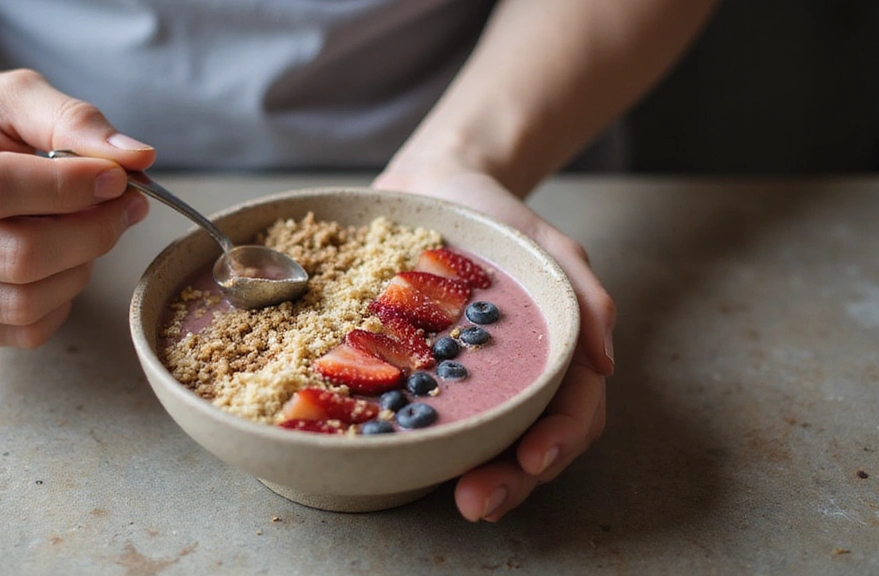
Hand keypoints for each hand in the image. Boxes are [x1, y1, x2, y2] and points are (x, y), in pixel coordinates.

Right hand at [0, 69, 155, 346]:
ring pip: (22, 304)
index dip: (70, 189)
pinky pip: (19, 333)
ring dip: (79, 270)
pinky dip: (60, 303)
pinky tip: (59, 265)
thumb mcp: (13, 97)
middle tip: (122, 209)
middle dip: (92, 234)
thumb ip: (75, 121)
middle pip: (17, 257)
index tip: (116, 179)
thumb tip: (138, 158)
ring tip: (86, 233)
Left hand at [372, 171, 615, 521]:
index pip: (573, 411)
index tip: (533, 458)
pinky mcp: (427, 377)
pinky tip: (407, 458)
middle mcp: (517, 377)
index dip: (559, 441)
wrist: (430, 187)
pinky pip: (433, 419)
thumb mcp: (547, 242)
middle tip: (479, 502)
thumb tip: (606, 362)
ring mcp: (472, 382)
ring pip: (487, 443)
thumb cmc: (495, 214)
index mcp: (555, 353)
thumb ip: (584, 292)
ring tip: (456, 498)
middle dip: (513, 479)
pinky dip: (429, 445)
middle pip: (530, 442)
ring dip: (478, 475)